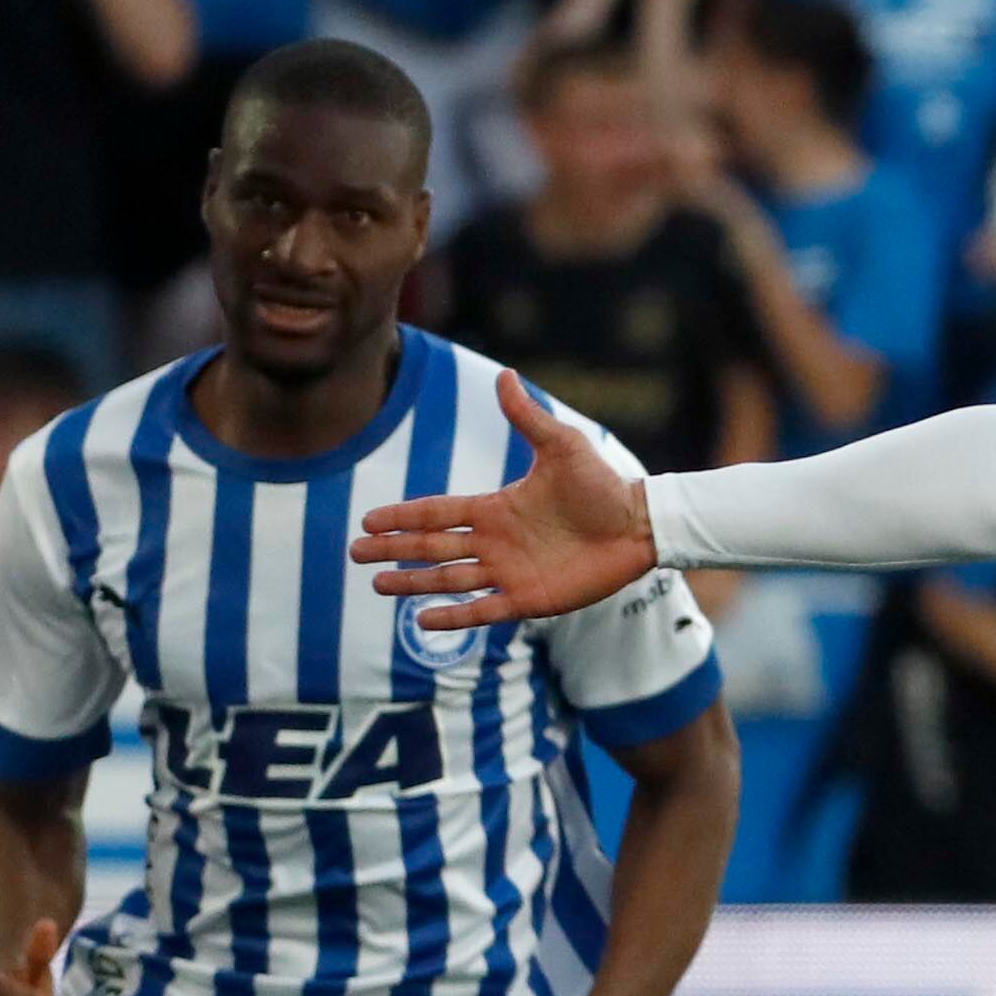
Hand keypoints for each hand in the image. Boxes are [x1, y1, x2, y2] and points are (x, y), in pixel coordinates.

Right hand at [354, 370, 658, 627]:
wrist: (640, 525)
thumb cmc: (603, 485)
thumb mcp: (561, 446)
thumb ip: (527, 417)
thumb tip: (504, 374)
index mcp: (495, 508)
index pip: (437, 512)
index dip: (402, 516)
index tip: (367, 520)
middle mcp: (495, 542)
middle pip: (432, 547)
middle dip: (393, 550)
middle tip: (355, 554)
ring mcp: (510, 572)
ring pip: (449, 580)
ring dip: (414, 583)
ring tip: (378, 587)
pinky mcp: (530, 598)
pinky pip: (484, 610)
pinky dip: (455, 617)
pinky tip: (424, 621)